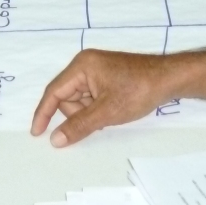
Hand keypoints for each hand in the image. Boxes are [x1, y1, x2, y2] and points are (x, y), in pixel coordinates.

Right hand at [31, 49, 174, 145]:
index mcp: (81, 66)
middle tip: (102, 117)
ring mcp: (96, 70)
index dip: (43, 113)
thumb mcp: (106, 112)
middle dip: (80, 113)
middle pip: (66, 98)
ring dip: (90, 112)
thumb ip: (79, 125)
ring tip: (112, 112)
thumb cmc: (138, 91)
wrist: (169, 79)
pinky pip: (91, 97)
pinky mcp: (106, 77)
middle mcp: (85, 64)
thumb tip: (54, 139)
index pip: (54, 92)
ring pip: (79, 100)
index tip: (36, 133)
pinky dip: (98, 108)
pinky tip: (114, 108)